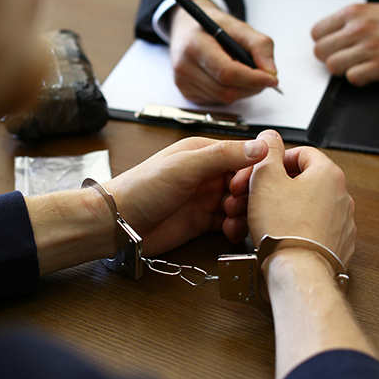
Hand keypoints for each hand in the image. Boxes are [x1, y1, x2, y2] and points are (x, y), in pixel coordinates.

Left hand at [104, 137, 267, 255]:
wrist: (119, 223)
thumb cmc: (142, 188)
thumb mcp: (185, 166)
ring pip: (239, 204)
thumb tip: (259, 146)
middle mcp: (206, 174)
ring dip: (242, 214)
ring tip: (230, 220)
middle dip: (247, 196)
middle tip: (235, 205)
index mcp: (203, 153)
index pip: (242, 157)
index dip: (250, 172)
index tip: (245, 186)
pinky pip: (229, 223)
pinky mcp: (201, 222)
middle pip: (244, 183)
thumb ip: (222, 155)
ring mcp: (204, 199)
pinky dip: (234, 228)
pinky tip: (229, 232)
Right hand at [169, 0, 279, 103]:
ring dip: (242, 90)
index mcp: (195, 45)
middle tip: (263, 77)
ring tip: (243, 72)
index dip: (253, 79)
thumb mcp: (239, 27)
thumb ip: (260, 46)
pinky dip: (230, 92)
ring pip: (224, 99)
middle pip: (227, 91)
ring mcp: (183, 82)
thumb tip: (271, 73)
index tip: (272, 79)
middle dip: (251, 87)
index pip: (227, 73)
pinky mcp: (187, 93)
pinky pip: (217, 101)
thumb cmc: (212, 26)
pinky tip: (228, 78)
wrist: (188, 27)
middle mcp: (184, 66)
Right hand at [226, 130, 354, 266]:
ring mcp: (340, 223)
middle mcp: (341, 197)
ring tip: (254, 218)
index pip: (301, 154)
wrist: (297, 272)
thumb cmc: (284, 228)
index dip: (275, 161)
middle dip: (268, 188)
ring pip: (301, 207)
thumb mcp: (266, 178)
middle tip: (249, 196)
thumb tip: (270, 136)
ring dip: (275, 209)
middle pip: (299, 182)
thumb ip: (267, 152)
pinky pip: (308, 229)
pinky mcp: (334, 245)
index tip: (260, 171)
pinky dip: (289, 228)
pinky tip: (271, 234)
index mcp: (328, 175)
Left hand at [312, 3, 378, 85]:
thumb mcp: (374, 13)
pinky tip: (371, 72)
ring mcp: (370, 46)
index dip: (324, 43)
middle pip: (320, 52)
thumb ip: (348, 23)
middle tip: (347, 59)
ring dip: (344, 70)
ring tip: (359, 65)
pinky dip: (360, 79)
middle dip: (330, 58)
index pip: (316, 33)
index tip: (335, 47)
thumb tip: (325, 37)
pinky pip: (352, 78)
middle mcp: (359, 27)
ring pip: (332, 66)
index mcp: (354, 12)